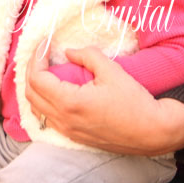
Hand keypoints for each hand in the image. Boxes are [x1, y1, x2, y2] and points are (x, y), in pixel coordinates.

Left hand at [26, 45, 183, 154]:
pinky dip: (43, 102)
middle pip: (30, 94)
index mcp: (70, 103)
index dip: (36, 59)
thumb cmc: (135, 101)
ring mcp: (68, 131)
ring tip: (45, 70)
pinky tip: (54, 91)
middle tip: (42, 55)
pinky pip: (48, 119)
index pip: (36, 79)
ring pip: (36, 108)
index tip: (44, 45)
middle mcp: (64, 120)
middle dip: (32, 70)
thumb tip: (68, 52)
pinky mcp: (74, 137)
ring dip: (35, 87)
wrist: (153, 132)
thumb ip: (87, 56)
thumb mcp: (112, 71)